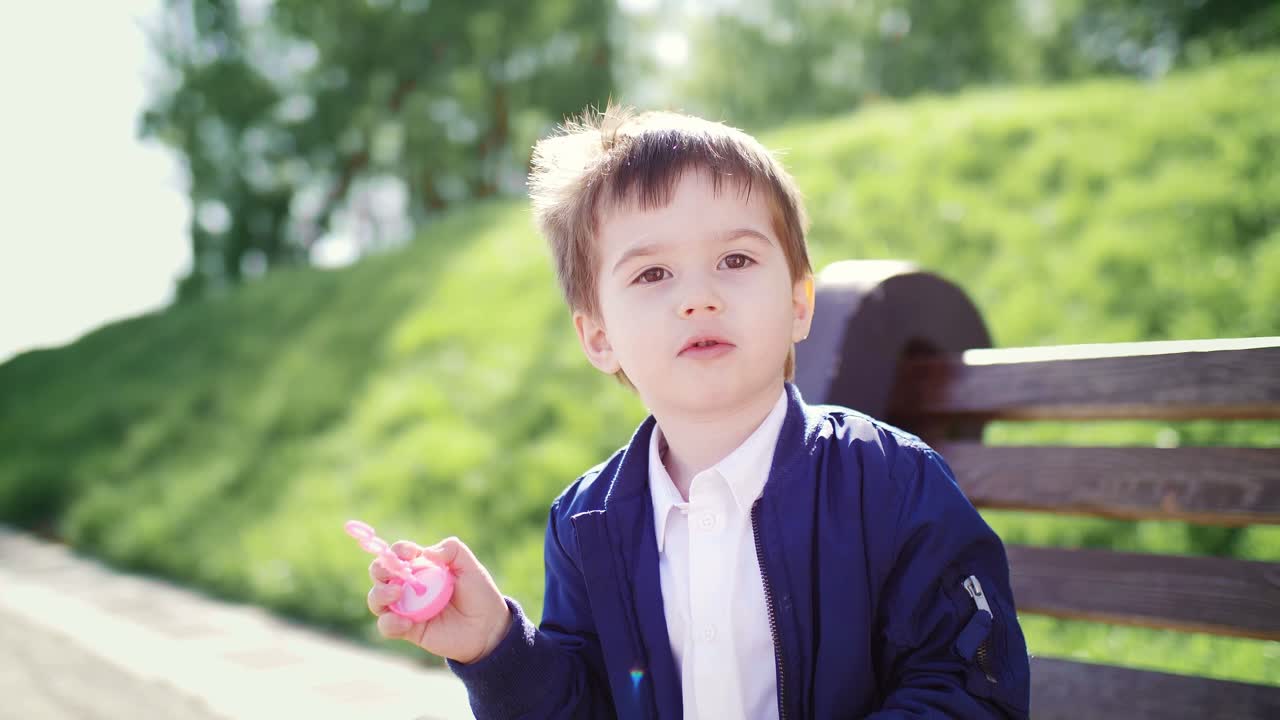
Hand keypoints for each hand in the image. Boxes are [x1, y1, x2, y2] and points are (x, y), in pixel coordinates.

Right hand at [367, 536, 511, 663]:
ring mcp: (406, 607)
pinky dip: (389, 622)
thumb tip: (427, 552)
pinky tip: (406, 623)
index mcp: (422, 566)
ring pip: (376, 598)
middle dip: (380, 569)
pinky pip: (386, 626)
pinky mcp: (407, 629)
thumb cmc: (479, 594)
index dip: (399, 550)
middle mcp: (408, 585)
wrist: (488, 628)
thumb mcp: (471, 567)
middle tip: (396, 575)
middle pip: (380, 572)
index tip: (410, 554)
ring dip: (380, 594)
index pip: (399, 553)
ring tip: (397, 595)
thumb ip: (453, 550)